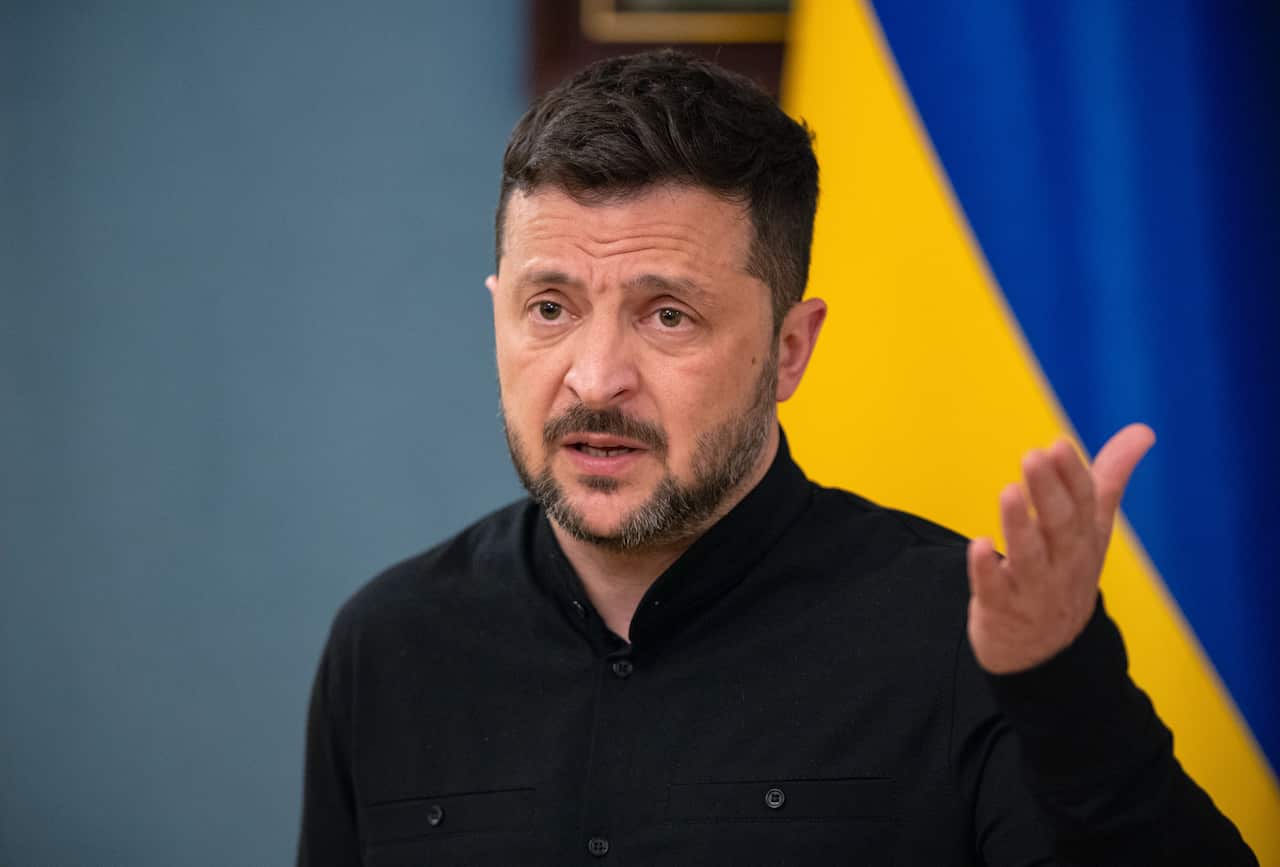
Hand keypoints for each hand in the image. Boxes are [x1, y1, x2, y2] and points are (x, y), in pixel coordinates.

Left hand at [966, 424, 1155, 673]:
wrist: (1047, 652)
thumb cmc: (1066, 572)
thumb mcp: (1092, 529)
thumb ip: (1109, 478)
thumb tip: (1143, 431)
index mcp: (1085, 539)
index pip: (1084, 504)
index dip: (1072, 475)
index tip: (1058, 444)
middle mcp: (1064, 563)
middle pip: (1060, 526)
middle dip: (1049, 492)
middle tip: (1033, 456)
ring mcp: (1034, 590)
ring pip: (1029, 557)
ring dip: (1019, 525)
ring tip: (1008, 492)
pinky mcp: (1001, 609)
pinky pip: (995, 590)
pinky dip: (987, 569)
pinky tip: (979, 546)